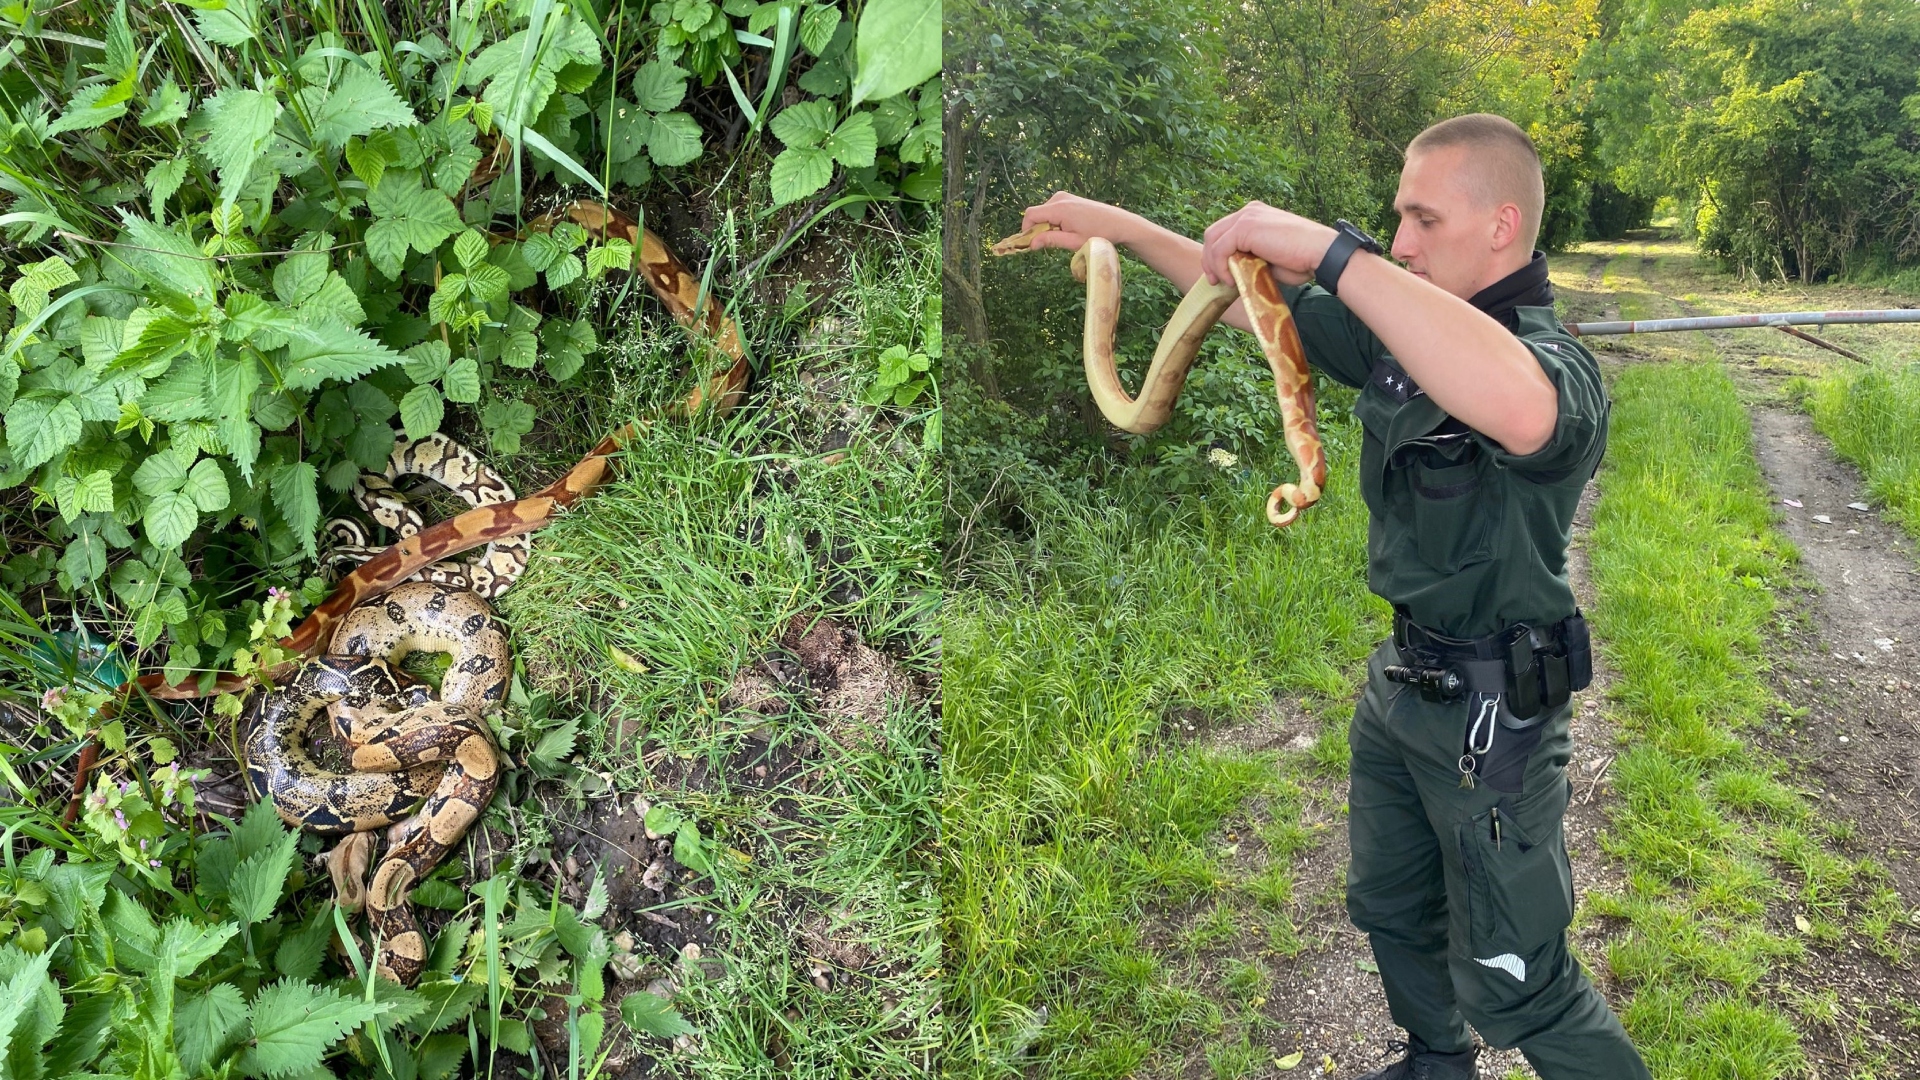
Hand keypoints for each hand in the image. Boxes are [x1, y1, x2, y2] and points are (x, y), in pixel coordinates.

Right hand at [1016, 191, 1143, 252]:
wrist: (1119, 223)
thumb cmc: (1098, 234)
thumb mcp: (1073, 242)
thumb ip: (1050, 240)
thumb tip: (1031, 244)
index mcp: (1059, 208)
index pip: (1030, 215)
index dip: (1026, 230)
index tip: (1031, 244)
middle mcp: (1059, 198)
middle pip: (1037, 214)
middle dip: (1039, 229)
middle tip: (1053, 243)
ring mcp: (1064, 196)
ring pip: (1044, 213)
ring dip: (1048, 226)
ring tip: (1066, 235)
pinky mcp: (1069, 198)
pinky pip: (1052, 210)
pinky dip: (1055, 221)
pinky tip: (1070, 229)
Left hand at [1199, 201, 1339, 287]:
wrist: (1321, 253)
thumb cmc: (1302, 259)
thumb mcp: (1270, 258)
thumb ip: (1251, 259)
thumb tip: (1235, 272)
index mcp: (1255, 215)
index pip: (1224, 232)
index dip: (1216, 254)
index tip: (1220, 275)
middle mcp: (1249, 211)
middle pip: (1213, 233)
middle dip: (1209, 258)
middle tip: (1214, 281)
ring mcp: (1246, 217)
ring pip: (1213, 240)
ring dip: (1213, 264)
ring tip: (1223, 282)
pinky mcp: (1245, 227)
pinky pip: (1220, 249)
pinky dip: (1220, 266)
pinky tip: (1230, 279)